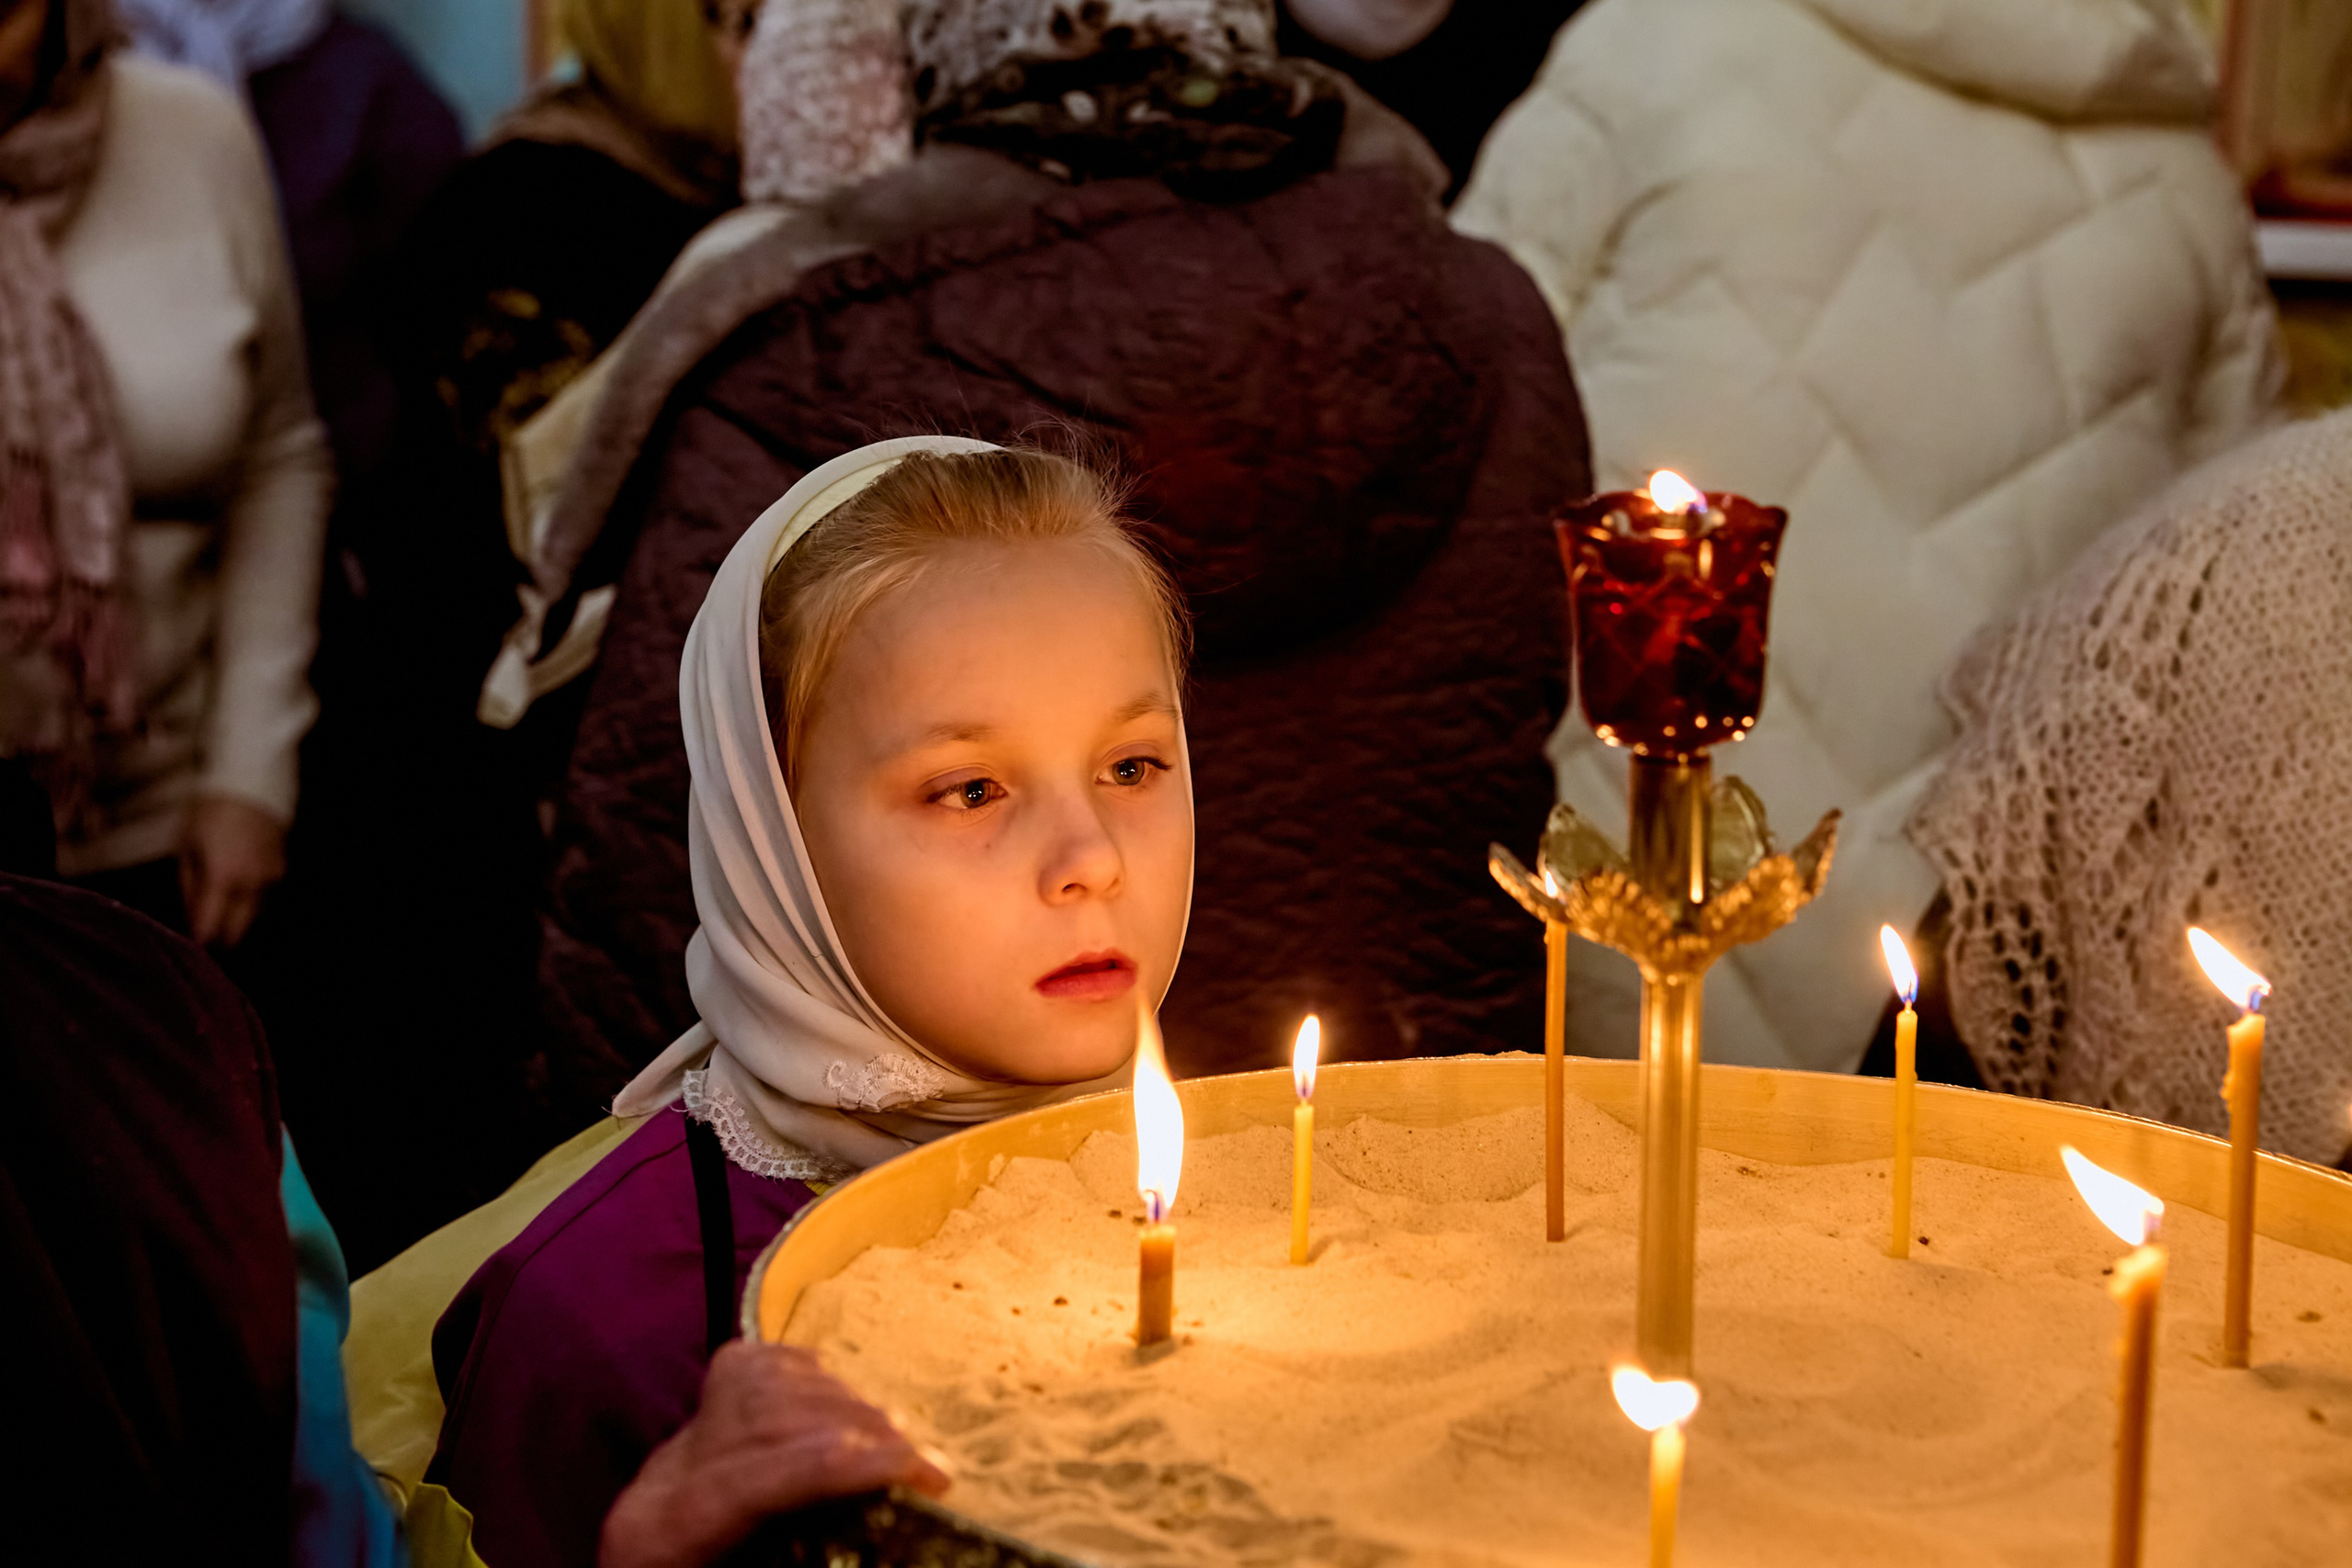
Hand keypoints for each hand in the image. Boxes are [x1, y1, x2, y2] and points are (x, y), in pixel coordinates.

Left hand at [178, 795, 286, 946]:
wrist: (253, 783)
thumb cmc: (211, 811)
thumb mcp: (187, 845)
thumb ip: (189, 885)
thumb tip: (192, 914)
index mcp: (224, 879)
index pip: (211, 926)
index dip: (199, 940)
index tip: (189, 943)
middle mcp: (252, 885)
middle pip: (238, 930)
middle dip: (221, 937)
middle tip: (205, 934)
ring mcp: (271, 879)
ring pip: (253, 917)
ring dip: (236, 920)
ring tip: (219, 912)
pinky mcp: (282, 870)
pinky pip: (263, 898)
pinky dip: (248, 903)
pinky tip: (236, 894)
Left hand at [600, 1341, 949, 1567]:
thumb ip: (815, 1555)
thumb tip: (899, 1536)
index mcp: (672, 1533)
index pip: (766, 1476)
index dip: (850, 1464)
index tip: (920, 1472)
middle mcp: (665, 1478)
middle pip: (768, 1420)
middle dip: (856, 1430)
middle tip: (920, 1459)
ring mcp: (673, 1443)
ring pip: (760, 1385)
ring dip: (839, 1399)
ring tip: (891, 1431)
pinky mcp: (686, 1422)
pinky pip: (745, 1366)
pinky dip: (800, 1367)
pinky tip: (834, 1384)